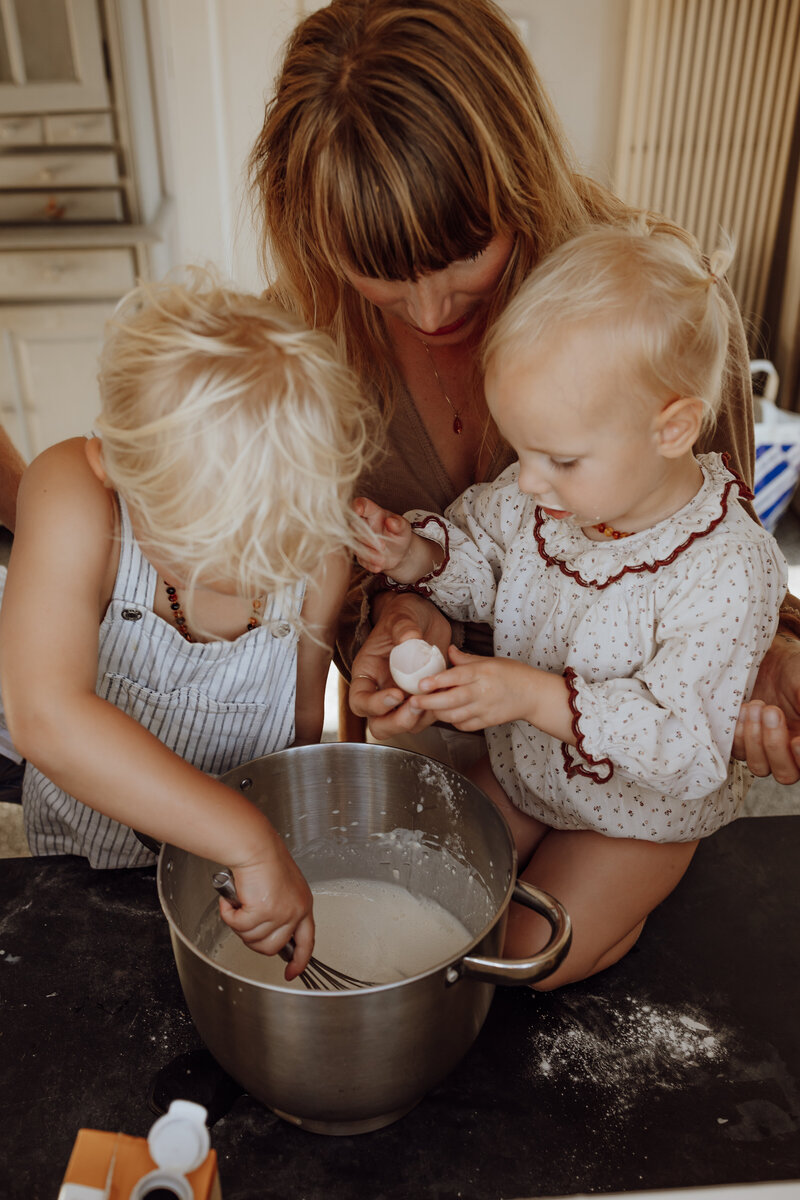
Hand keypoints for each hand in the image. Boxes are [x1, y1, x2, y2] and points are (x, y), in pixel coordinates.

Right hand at [218, 835, 314, 979]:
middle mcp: (295, 911)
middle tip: (244, 921)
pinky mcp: (262, 912)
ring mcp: (280, 913)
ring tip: (239, 904)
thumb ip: (279, 910)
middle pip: (273, 948)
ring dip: (240, 925)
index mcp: (303, 905)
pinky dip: (229, 915)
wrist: (255, 846)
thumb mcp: (281, 888)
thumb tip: (267, 931)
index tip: (291, 972)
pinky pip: (239, 927)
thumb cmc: (263, 860)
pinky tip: (231, 900)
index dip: (299, 960)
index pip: (307, 942)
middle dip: (253, 939)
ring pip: (253, 940)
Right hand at [349, 591, 451, 738]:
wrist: (425, 617)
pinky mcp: (422, 698)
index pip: (360, 701)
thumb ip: (403, 626)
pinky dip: (437, 711)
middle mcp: (381, 689)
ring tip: (435, 698)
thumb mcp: (401, 615)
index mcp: (368, 673)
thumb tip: (410, 638)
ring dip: (420, 719)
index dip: (375, 705)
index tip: (397, 695)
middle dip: (397, 722)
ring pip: (405, 725)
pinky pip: (427, 716)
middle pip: (379, 724)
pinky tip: (446, 693)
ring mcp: (403, 697)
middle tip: (416, 707)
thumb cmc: (405, 614)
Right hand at [352, 496, 413, 575]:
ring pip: (356, 544)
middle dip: (366, 537)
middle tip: (382, 545)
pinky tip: (379, 566)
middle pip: (354, 526)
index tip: (358, 510)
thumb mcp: (404, 528)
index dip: (357, 505)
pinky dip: (369, 564)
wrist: (400, 552)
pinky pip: (360, 560)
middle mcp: (362, 525)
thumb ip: (399, 524)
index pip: (362, 505)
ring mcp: (359, 540)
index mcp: (372, 513)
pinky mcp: (360, 555)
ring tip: (382, 559)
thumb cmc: (400, 533)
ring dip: (368, 553)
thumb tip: (391, 521)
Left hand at [412, 645, 538, 731]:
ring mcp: (485, 709)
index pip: (456, 677)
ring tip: (425, 708)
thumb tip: (448, 650)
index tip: (421, 684)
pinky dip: (452, 721)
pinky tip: (448, 715)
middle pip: (452, 700)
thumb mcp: (489, 660)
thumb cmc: (512, 674)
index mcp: (482, 672)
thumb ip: (465, 659)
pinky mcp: (487, 722)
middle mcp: (483, 691)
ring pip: (455, 715)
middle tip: (413, 701)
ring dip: (438, 713)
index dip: (437, 681)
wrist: (534, 695)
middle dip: (429, 702)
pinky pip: (464, 725)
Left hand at [733, 630, 799, 783]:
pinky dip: (738, 734)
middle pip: (785, 774)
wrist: (768, 657)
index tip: (797, 741)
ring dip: (755, 738)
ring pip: (760, 766)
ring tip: (755, 706)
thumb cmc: (794, 671)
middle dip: (775, 744)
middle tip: (771, 710)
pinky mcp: (743, 739)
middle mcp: (790, 750)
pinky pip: (737, 752)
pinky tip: (742, 708)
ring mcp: (765, 747)